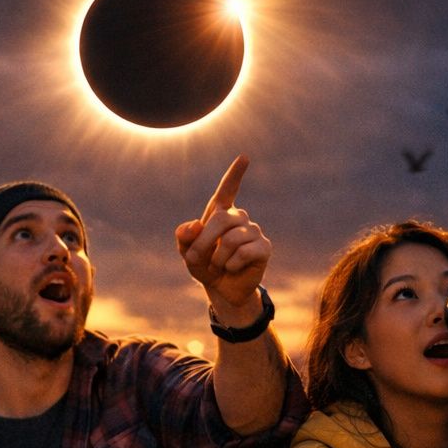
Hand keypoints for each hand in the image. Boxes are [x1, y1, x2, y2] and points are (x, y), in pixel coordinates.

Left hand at [174, 155, 271, 319]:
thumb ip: (184, 237)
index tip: (244, 157)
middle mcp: (239, 218)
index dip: (235, 174)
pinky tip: (232, 268)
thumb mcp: (187, 253)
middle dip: (204, 241)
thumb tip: (195, 224)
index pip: (228, 189)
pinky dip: (231, 264)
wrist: (222, 290)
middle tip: (194, 259)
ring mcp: (253, 231)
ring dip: (217, 258)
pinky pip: (244, 251)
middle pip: (221, 218)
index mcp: (220, 213)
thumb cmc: (204, 266)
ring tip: (218, 266)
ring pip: (232, 238)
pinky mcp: (264, 247)